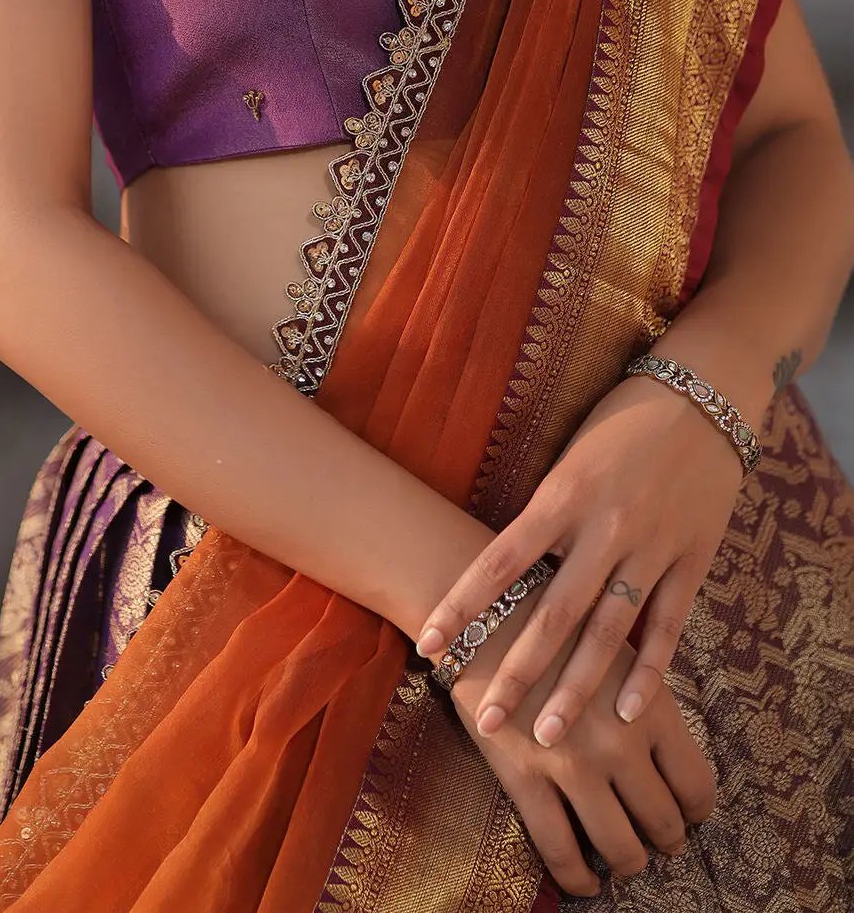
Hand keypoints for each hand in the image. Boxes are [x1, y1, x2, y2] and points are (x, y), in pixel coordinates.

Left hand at [414, 371, 744, 746]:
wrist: (702, 393)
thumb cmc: (620, 420)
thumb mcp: (569, 456)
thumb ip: (545, 514)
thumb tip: (505, 570)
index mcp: (561, 495)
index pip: (497, 562)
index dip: (461, 608)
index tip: (428, 646)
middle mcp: (603, 527)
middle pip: (551, 614)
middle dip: (515, 672)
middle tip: (486, 722)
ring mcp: (651, 546)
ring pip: (607, 632)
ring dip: (575, 689)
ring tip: (547, 735)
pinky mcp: (693, 558)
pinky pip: (668, 625)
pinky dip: (649, 672)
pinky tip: (626, 712)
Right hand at [434, 583, 716, 898]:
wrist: (491, 610)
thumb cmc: (561, 623)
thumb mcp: (620, 648)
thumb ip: (646, 697)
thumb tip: (666, 749)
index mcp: (650, 708)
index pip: (695, 785)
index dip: (696, 811)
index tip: (687, 814)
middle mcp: (620, 743)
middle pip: (662, 822)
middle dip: (666, 840)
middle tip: (661, 841)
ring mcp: (572, 765)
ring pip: (618, 846)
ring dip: (628, 862)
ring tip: (626, 861)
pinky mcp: (526, 777)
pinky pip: (559, 849)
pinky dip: (577, 879)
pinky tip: (584, 884)